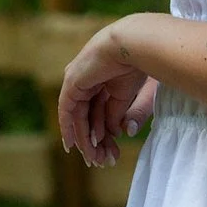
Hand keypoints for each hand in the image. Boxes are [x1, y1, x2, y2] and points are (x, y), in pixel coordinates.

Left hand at [58, 26, 154, 166]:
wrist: (133, 45)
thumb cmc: (139, 64)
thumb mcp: (126, 96)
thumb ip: (116, 114)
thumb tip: (113, 132)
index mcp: (103, 80)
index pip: (100, 113)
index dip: (105, 134)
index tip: (112, 153)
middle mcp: (87, 80)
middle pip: (88, 117)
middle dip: (95, 141)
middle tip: (101, 161)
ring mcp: (78, 80)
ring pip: (79, 117)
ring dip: (86, 139)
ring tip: (93, 159)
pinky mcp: (72, 82)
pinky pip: (67, 110)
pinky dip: (69, 128)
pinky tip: (72, 145)